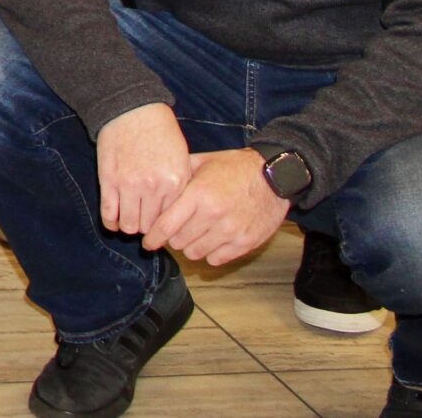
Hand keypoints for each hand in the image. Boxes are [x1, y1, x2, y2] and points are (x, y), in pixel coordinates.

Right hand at [96, 103, 191, 237]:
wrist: (132, 109)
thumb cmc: (159, 132)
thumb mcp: (181, 158)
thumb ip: (181, 186)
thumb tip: (176, 214)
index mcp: (175, 182)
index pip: (172, 221)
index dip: (167, 227)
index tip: (163, 227)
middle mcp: (154, 187)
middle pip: (151, 227)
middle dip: (148, 229)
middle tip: (145, 224)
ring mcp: (129, 185)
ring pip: (129, 225)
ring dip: (130, 226)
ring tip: (130, 220)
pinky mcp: (109, 180)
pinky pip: (109, 214)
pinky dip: (111, 222)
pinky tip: (114, 221)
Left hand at [146, 148, 289, 265]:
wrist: (274, 175)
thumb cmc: (234, 167)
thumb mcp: (203, 162)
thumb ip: (178, 176)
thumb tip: (154, 189)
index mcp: (198, 195)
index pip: (166, 226)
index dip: (152, 237)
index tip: (147, 242)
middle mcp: (213, 215)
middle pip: (178, 242)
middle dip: (172, 238)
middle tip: (175, 231)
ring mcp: (231, 231)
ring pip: (195, 253)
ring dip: (190, 246)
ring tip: (193, 235)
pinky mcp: (246, 243)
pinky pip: (216, 260)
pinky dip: (210, 254)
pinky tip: (211, 241)